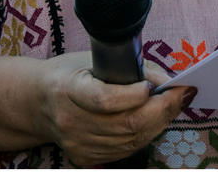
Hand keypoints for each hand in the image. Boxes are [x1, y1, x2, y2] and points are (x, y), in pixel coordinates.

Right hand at [36, 52, 190, 166]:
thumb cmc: (68, 74)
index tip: (155, 84)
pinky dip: (145, 134)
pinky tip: (152, 120)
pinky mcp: (85, 157)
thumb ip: (129, 69)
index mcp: (66, 90)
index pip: (106, 100)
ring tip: (171, 105)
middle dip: (162, 109)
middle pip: (127, 124)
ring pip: (133, 139)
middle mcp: (70, 121)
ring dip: (159, 123)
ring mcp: (77, 143)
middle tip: (180, 94)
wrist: (36, 102)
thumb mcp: (91, 60)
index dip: (136, 94)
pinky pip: (127, 150)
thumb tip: (167, 82)